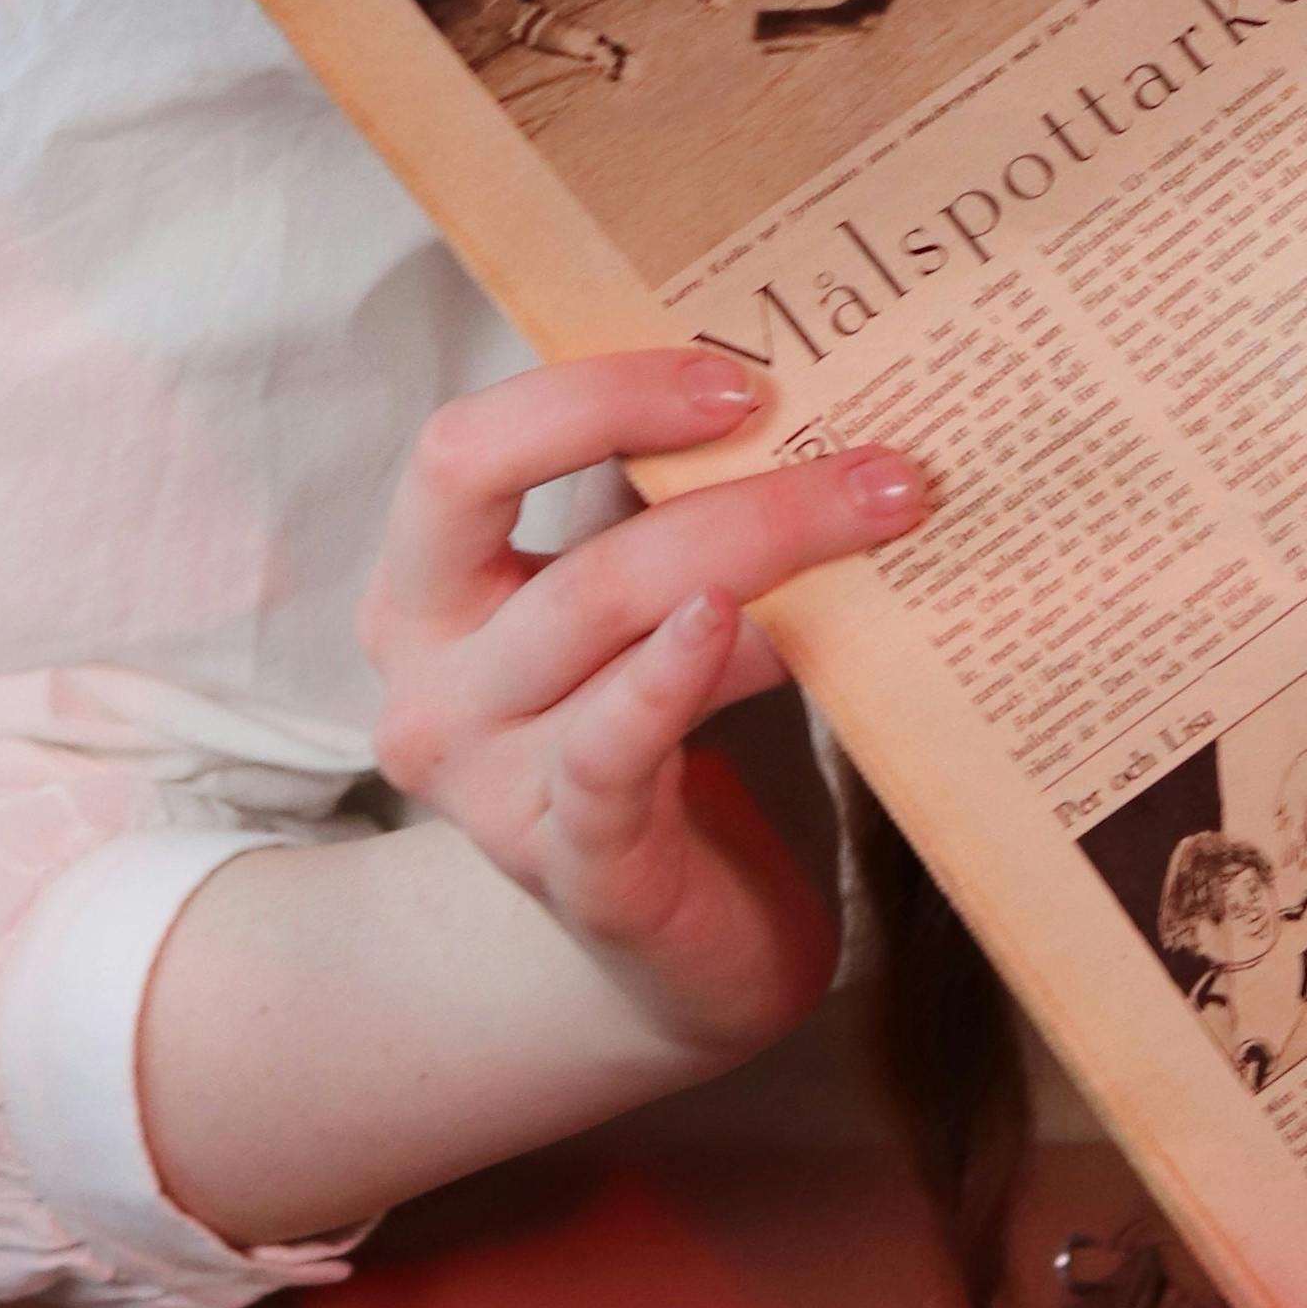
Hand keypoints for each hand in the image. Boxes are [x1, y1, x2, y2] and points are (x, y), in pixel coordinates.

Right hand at [362, 350, 929, 1068]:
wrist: (680, 945)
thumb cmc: (662, 732)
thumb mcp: (635, 595)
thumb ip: (657, 496)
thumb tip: (788, 363)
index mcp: (424, 593)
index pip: (462, 454)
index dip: (594, 396)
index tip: (741, 380)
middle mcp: (430, 687)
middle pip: (568, 547)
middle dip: (729, 484)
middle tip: (872, 458)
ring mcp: (488, 787)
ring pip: (605, 625)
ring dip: (761, 556)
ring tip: (882, 516)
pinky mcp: (571, 866)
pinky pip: (607, 754)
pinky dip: (668, 676)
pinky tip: (735, 622)